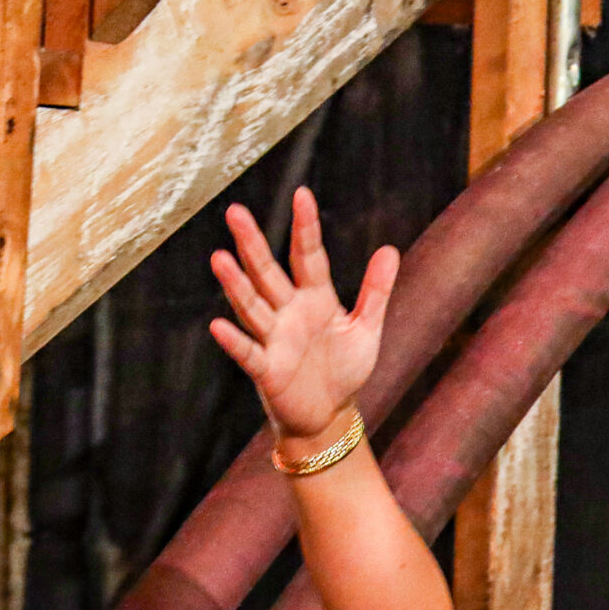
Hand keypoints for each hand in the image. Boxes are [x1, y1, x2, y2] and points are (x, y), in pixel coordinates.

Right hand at [208, 188, 399, 439]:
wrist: (330, 415)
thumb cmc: (344, 369)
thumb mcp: (366, 328)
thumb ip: (375, 291)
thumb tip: (390, 250)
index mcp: (315, 297)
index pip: (307, 255)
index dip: (305, 227)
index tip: (302, 194)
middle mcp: (289, 312)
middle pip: (268, 272)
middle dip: (252, 244)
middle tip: (235, 211)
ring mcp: (274, 339)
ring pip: (252, 306)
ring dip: (236, 285)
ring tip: (219, 258)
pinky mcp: (267, 370)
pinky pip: (249, 353)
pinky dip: (234, 341)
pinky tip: (218, 326)